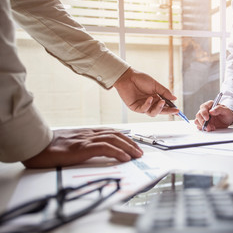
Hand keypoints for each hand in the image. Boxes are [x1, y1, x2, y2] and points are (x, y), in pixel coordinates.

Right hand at [21, 128, 142, 167]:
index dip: (125, 137)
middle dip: (131, 142)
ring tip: (137, 155)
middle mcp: (88, 134)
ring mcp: (85, 139)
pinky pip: (104, 148)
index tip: (133, 144)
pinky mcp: (82, 148)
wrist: (35, 146)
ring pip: (113, 139)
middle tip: (140, 151)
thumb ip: (82, 145)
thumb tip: (93, 152)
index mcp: (86, 133)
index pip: (110, 132)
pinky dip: (117, 152)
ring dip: (128, 147)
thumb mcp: (70, 144)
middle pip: (116, 134)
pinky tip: (125, 157)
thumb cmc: (49, 147)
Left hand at [114, 67, 178, 116]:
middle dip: (168, 111)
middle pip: (160, 111)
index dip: (171, 109)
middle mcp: (150, 103)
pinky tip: (149, 99)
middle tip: (174, 110)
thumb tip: (174, 98)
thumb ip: (165, 92)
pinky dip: (148, 105)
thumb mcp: (155, 85)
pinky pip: (144, 110)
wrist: (128, 77)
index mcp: (155, 98)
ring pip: (153, 113)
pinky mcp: (135, 107)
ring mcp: (143, 106)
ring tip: (161, 102)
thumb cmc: (140, 79)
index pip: (165, 106)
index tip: (178, 110)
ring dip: (158, 108)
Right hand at [194, 100, 232, 130]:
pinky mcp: (203, 123)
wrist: (228, 120)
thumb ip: (219, 109)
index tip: (207, 119)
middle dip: (203, 122)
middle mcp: (205, 110)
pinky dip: (204, 128)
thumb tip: (211, 111)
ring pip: (197, 121)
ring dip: (203, 126)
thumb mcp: (226, 111)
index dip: (204, 113)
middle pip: (199, 115)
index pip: (203, 107)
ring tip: (211, 128)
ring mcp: (203, 117)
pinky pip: (199, 126)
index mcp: (210, 104)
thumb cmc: (227, 114)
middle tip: (208, 127)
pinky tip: (210, 128)